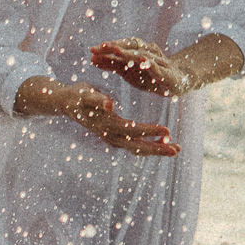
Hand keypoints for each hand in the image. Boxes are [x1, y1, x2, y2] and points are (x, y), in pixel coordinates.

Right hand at [59, 82, 178, 156]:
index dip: (149, 131)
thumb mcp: (86, 94)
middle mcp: (111, 136)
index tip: (167, 131)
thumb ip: (97, 99)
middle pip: (137, 146)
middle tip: (177, 150)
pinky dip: (150, 145)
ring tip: (176, 150)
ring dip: (156, 150)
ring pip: (138, 148)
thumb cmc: (78, 96)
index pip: (132, 131)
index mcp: (106, 125)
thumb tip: (109, 104)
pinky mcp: (116, 137)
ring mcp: (113, 138)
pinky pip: (135, 145)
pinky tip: (162, 143)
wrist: (67, 104)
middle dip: (158, 149)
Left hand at [90, 38, 190, 98]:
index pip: (120, 48)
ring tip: (117, 50)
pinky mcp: (168, 73)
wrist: (179, 81)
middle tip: (100, 47)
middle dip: (115, 46)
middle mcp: (146, 53)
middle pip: (129, 47)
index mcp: (135, 53)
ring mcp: (158, 62)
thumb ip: (111, 65)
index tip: (91, 50)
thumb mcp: (128, 71)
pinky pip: (159, 67)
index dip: (106, 48)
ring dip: (129, 52)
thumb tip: (91, 58)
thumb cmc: (149, 75)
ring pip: (142, 54)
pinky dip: (151, 63)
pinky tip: (143, 61)